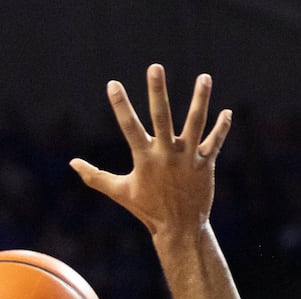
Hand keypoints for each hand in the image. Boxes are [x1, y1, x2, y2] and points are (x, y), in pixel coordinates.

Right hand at [70, 64, 231, 235]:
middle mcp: (167, 154)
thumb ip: (96, 177)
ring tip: (204, 77)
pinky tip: (228, 112)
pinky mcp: (205, 165)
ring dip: (200, 100)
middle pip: (162, 117)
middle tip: (155, 67)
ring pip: (195, 124)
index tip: (113, 83)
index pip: (129, 127)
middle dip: (157, 92)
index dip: (120, 105)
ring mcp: (188, 158)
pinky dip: (222, 128)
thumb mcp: (120, 192)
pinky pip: (215, 142)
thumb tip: (72, 163)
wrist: (180, 229)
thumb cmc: (148, 209)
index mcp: (145, 158)